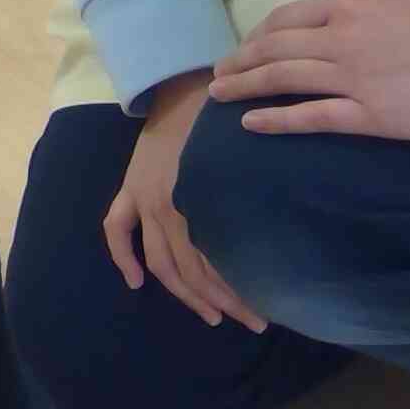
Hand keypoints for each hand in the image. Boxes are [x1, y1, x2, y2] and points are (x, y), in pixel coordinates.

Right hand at [103, 72, 268, 332]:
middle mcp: (169, 207)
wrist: (184, 86)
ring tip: (212, 316)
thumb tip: (293, 242)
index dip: (239, 294)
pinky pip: (117, 229)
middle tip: (252, 322)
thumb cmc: (225, 123)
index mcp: (201, 201)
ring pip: (160, 260)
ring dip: (185, 293)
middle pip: (191, 270)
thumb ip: (259, 199)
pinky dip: (123, 258)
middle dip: (222, 301)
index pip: (216, 264)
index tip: (267, 313)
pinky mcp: (129, 189)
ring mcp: (144, 199)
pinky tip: (136, 284)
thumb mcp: (249, 162)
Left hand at [209, 0, 409, 140]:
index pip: (288, 18)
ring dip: (245, 85)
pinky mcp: (368, 114)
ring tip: (220, 94)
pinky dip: (276, 119)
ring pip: (284, 78)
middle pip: (275, 47)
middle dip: (241, 60)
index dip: (260, 33)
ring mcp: (351, 77)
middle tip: (219, 73)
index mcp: (348, 3)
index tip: (247, 46)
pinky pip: (312, 116)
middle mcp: (340, 37)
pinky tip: (251, 123)